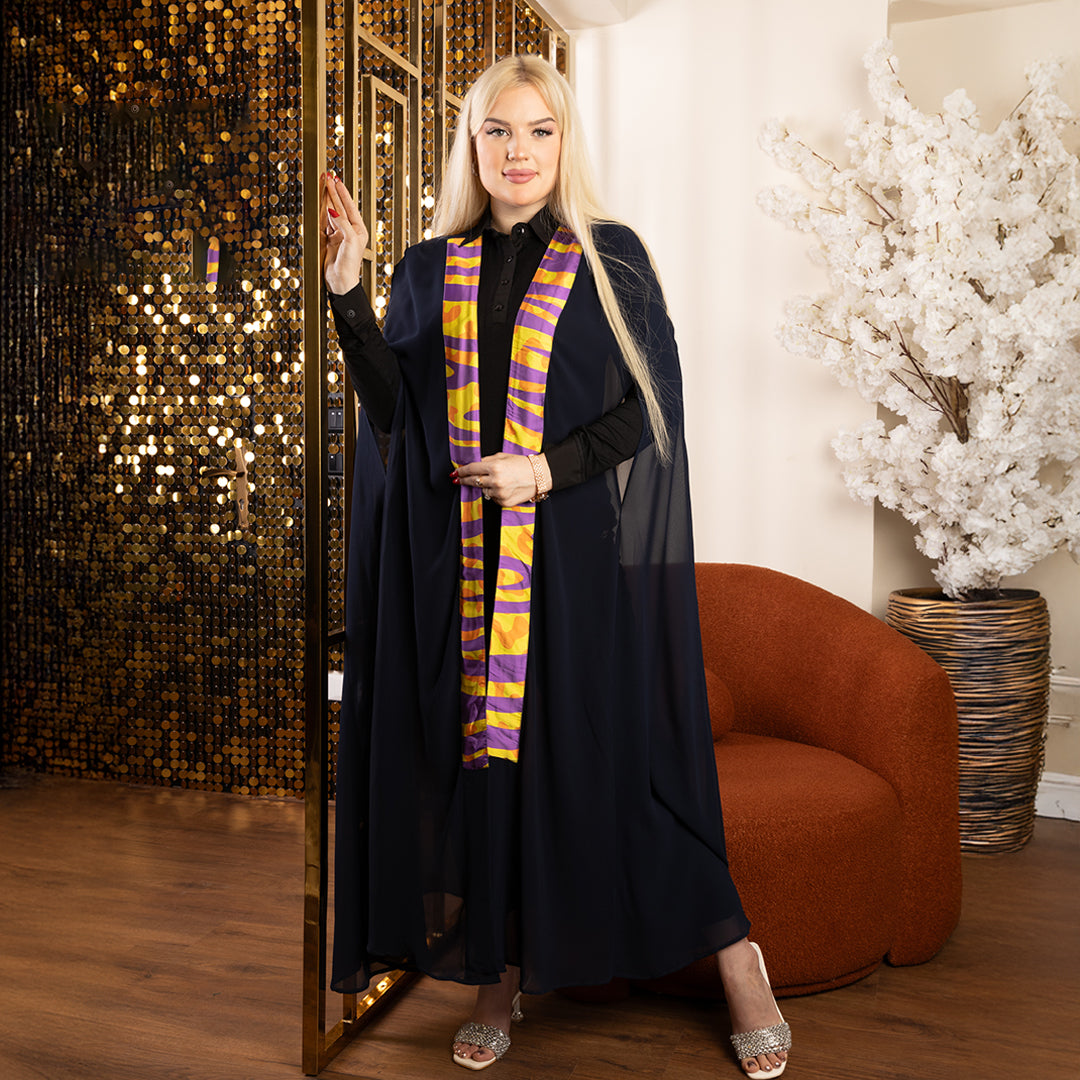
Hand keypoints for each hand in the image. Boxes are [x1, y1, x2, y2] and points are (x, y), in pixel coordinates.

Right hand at [320, 172, 368, 295]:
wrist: (341, 280)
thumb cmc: (350, 264)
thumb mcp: (350, 240)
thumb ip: (342, 224)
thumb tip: (333, 211)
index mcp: (359, 229)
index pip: (349, 206)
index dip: (342, 192)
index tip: (336, 180)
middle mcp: (350, 230)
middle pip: (340, 206)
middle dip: (334, 192)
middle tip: (327, 178)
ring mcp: (339, 234)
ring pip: (332, 212)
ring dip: (328, 199)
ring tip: (324, 186)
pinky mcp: (330, 239)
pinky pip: (325, 222)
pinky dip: (323, 212)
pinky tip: (321, 203)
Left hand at [454, 453, 545, 506]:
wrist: (539, 476)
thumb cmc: (521, 464)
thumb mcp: (502, 456)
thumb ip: (486, 461)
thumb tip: (472, 466)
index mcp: (494, 467)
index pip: (472, 469)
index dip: (461, 471)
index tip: (455, 473)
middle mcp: (496, 481)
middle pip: (473, 481)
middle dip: (464, 480)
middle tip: (457, 480)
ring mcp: (499, 493)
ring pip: (483, 491)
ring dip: (484, 486)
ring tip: (496, 481)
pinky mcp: (504, 502)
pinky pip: (492, 498)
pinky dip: (494, 493)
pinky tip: (504, 488)